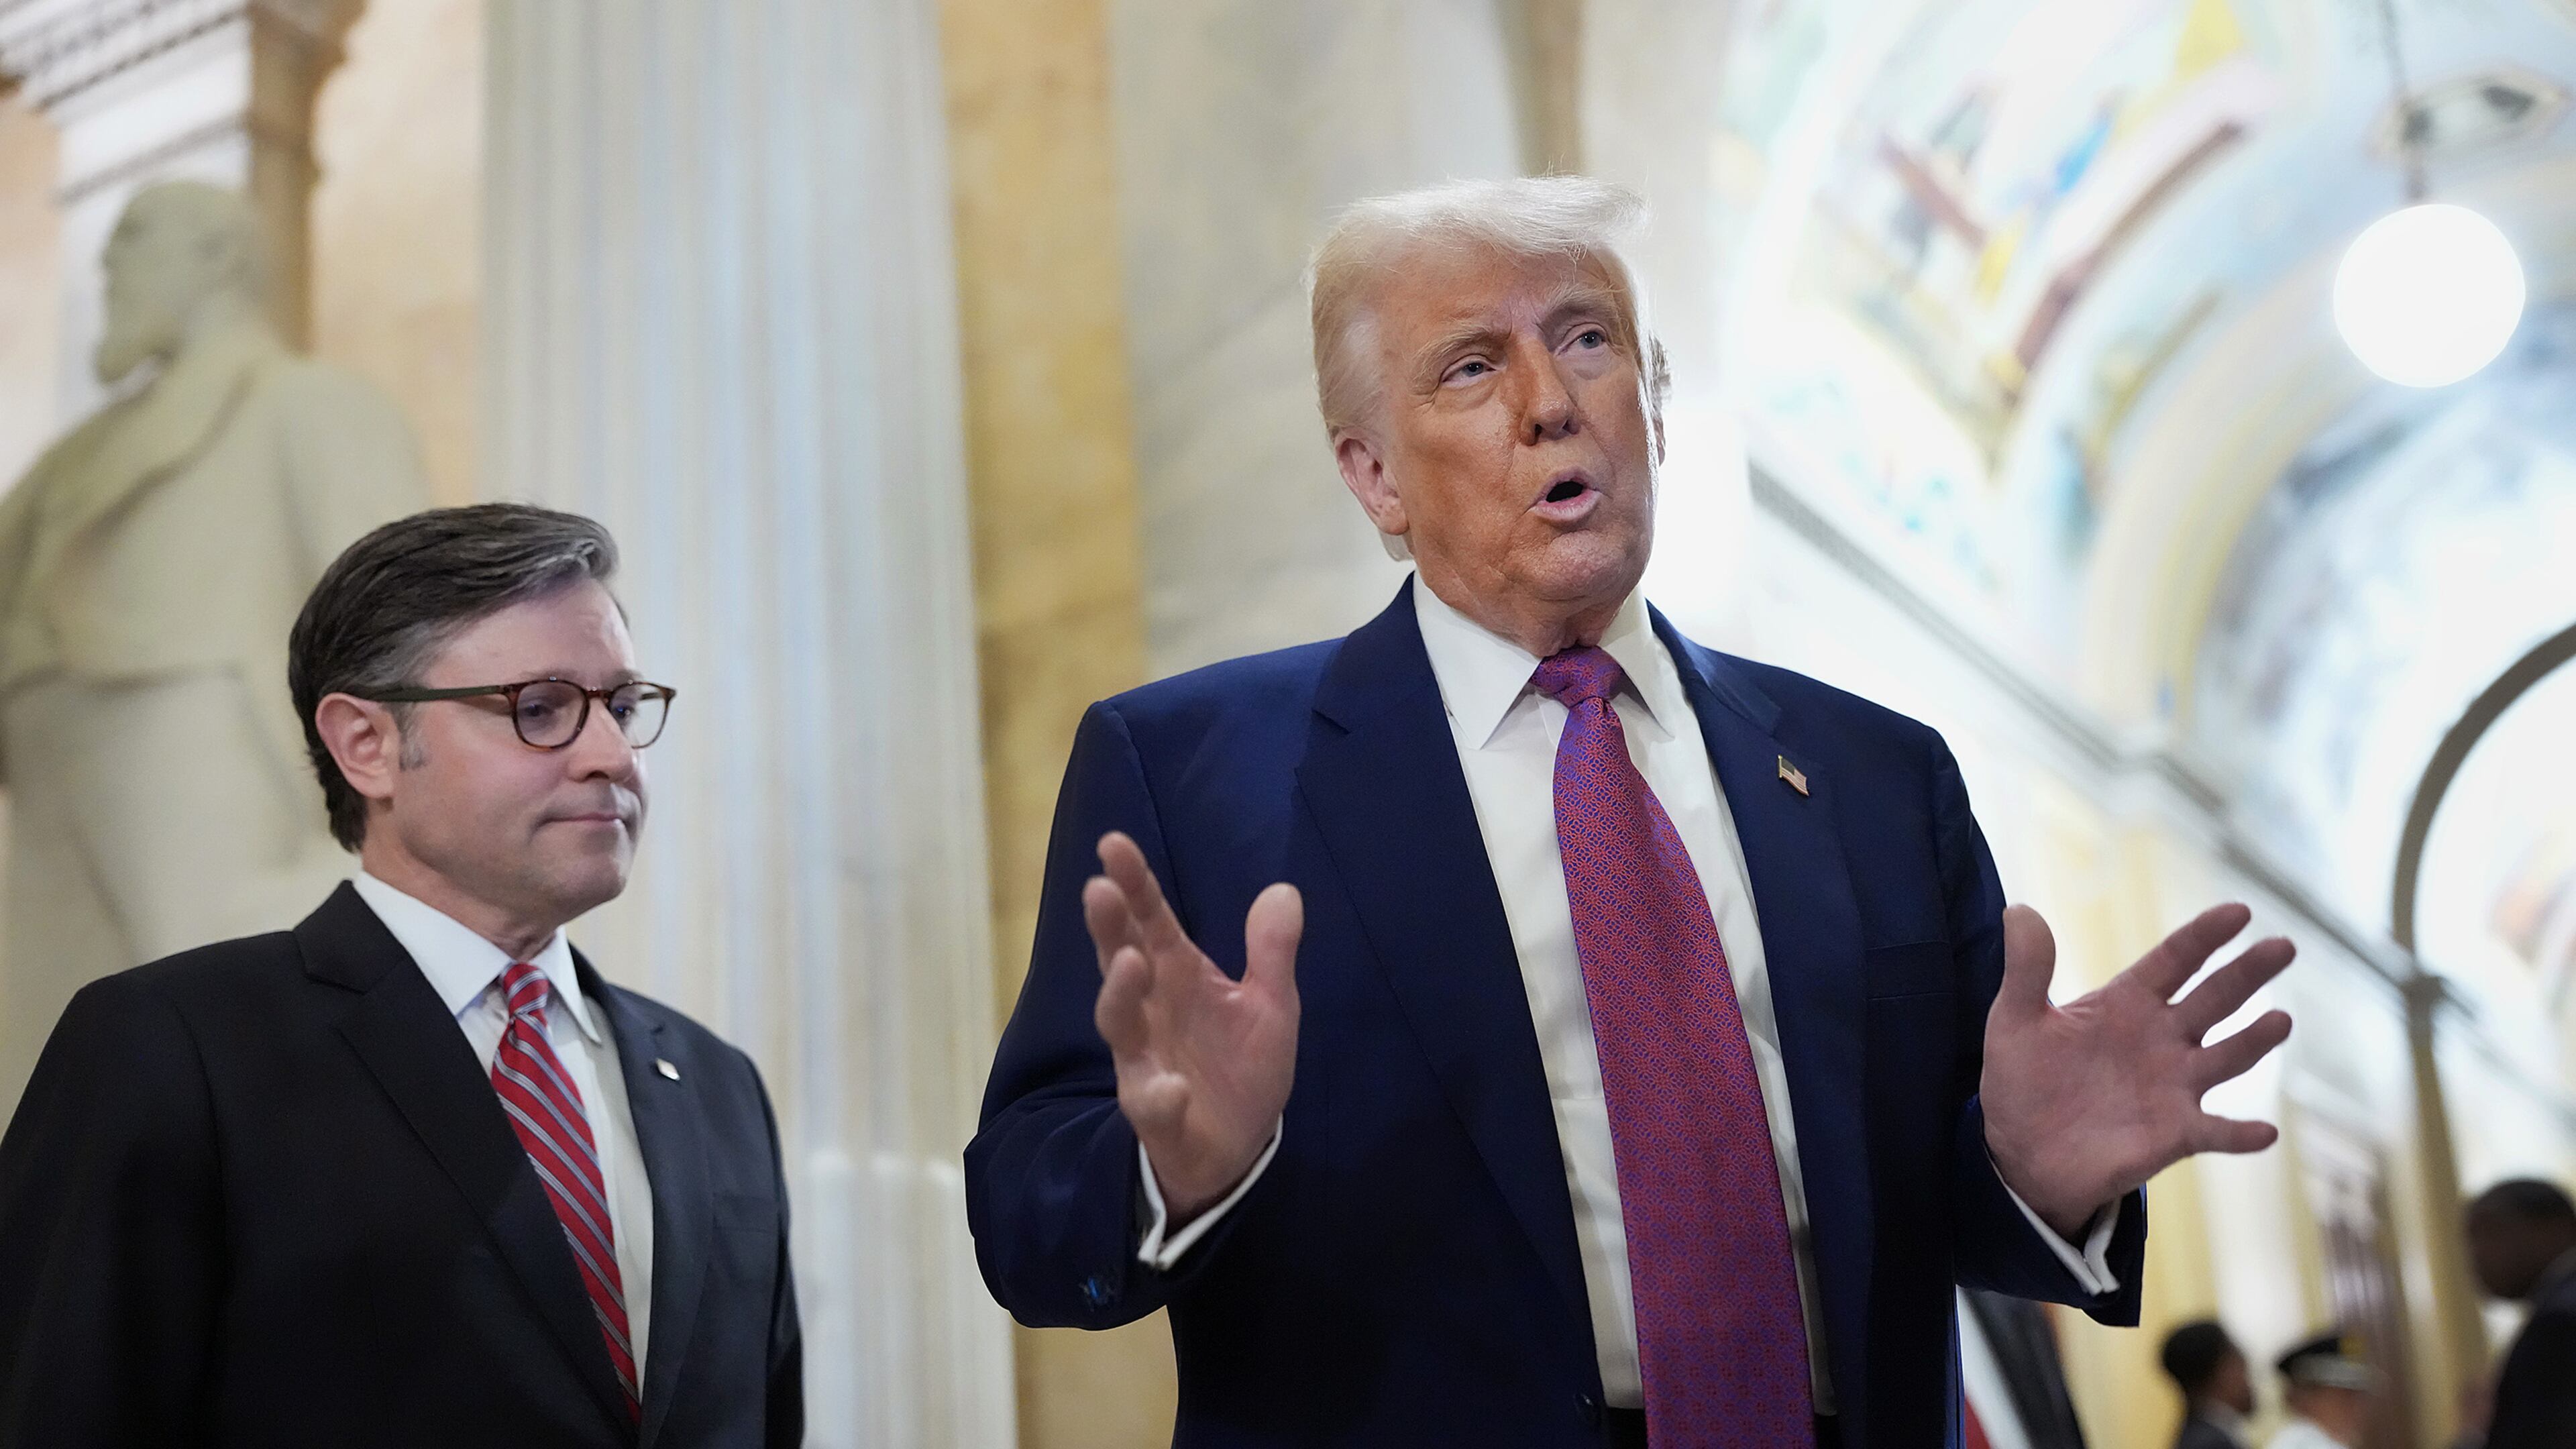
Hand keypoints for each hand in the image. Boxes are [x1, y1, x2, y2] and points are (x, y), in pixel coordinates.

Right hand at [1084, 832, 1301, 1222]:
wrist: (1236, 1147)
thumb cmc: (1241, 1065)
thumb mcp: (1271, 1005)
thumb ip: (1271, 952)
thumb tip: (1284, 890)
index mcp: (1178, 976)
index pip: (1150, 921)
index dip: (1132, 883)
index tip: (1112, 843)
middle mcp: (1151, 1012)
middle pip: (1121, 961)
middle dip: (1109, 927)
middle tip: (1099, 890)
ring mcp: (1146, 1062)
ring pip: (1121, 1026)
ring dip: (1121, 994)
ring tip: (1132, 962)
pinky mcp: (1157, 1114)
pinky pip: (1152, 1105)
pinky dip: (1159, 1096)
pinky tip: (1173, 1087)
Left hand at [1982, 902, 2293, 1237]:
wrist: (2021, 1151)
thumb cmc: (2023, 1079)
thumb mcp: (2014, 1021)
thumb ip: (2026, 969)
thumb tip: (2019, 910)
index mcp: (2127, 1003)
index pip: (2174, 960)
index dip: (2205, 936)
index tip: (2240, 911)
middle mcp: (2162, 1039)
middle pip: (2215, 998)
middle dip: (2248, 973)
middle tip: (2283, 946)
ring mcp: (2174, 1086)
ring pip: (2227, 1057)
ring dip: (2253, 1041)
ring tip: (2280, 1020)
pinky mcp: (2175, 1134)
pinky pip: (2216, 1132)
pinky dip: (2240, 1133)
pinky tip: (2264, 1131)